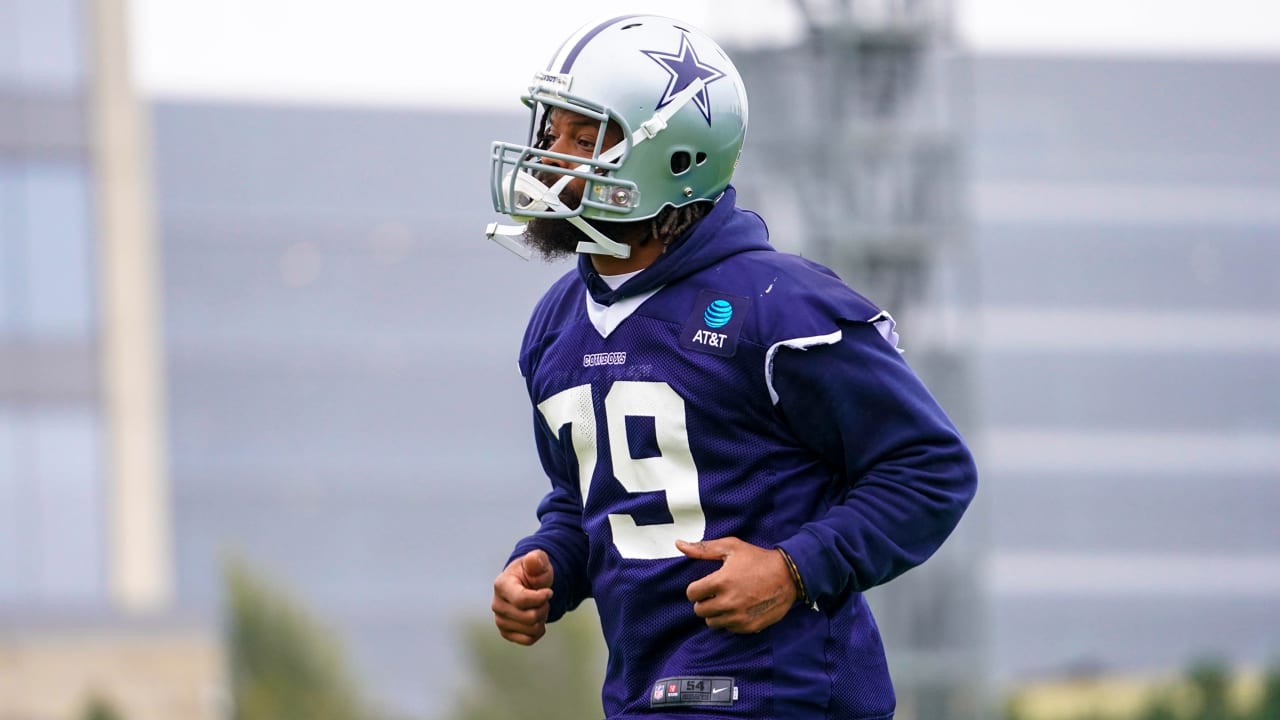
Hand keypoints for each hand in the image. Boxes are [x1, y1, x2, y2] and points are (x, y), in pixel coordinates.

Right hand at [492, 549, 554, 645]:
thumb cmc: (533, 572)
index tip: (549, 591)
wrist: (527, 585)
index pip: (522, 600)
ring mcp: (500, 620)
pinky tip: (537, 620)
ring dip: (542, 619)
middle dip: (544, 608)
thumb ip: (536, 560)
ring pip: (531, 629)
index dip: (541, 598)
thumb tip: (533, 560)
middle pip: (530, 617)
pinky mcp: (506, 633)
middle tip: (544, 600)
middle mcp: (497, 604)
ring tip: (539, 607)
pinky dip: (538, 631)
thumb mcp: (537, 562)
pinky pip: (529, 640)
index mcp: (501, 585)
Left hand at [676, 537, 796, 633]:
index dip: (696, 588)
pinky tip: (739, 608)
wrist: (789, 576)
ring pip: (712, 622)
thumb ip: (702, 548)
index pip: (691, 594)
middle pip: (699, 610)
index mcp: (720, 582)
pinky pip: (728, 629)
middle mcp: (728, 602)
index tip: (705, 585)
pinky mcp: (749, 627)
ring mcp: (738, 617)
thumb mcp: (731, 547)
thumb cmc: (758, 559)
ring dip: (715, 613)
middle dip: (704, 601)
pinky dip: (730, 620)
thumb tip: (679, 544)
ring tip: (727, 600)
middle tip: (716, 592)